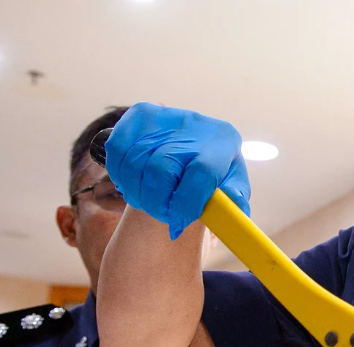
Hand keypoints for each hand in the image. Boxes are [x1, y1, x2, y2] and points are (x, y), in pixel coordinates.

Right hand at [105, 102, 250, 239]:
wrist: (198, 141)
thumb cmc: (216, 169)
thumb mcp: (231, 184)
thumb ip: (234, 198)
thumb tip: (234, 208)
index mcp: (224, 142)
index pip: (201, 174)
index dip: (186, 204)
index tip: (178, 223)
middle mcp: (195, 125)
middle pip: (161, 170)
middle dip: (157, 203)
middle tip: (163, 215)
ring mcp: (164, 117)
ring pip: (134, 164)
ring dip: (137, 193)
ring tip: (149, 201)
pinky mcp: (139, 114)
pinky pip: (116, 151)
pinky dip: (120, 175)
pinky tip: (134, 184)